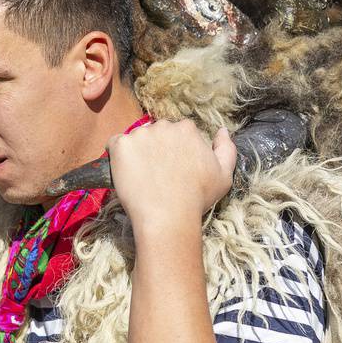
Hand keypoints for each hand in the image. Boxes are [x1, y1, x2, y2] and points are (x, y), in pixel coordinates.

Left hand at [108, 120, 234, 235]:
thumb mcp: (224, 175)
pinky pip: (114, 145)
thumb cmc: (197, 198)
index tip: (172, 168)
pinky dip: (116, 156)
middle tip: (156, 174)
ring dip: (137, 152)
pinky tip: (124, 173)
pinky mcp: (121, 146)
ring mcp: (140, 134)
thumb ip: (226, 149)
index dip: (174, 151)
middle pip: (156, 133)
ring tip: (141, 177)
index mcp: (187, 129)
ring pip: (136, 139)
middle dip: (155, 149)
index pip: (177, 133)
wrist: (169, 216)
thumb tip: (221, 130)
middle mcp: (164, 126)